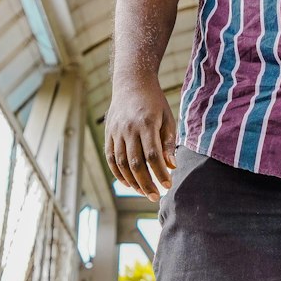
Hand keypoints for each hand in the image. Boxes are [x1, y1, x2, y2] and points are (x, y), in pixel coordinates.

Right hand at [104, 76, 176, 200]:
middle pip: (136, 164)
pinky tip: (128, 183)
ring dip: (132, 182)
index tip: (168, 185)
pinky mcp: (108, 134)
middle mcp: (128, 129)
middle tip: (156, 197)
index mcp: (146, 124)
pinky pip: (111, 158)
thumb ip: (168, 143)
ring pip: (121, 164)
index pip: (153, 156)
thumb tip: (171, 166)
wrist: (132, 83)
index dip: (160, 173)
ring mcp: (116, 132)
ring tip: (144, 192)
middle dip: (146, 184)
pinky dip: (118, 173)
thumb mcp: (167, 118)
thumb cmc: (155, 102)